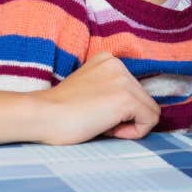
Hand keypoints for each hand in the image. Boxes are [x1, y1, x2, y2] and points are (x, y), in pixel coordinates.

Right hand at [31, 51, 160, 143]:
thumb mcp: (90, 88)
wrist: (41, 116)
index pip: (132, 89)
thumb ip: (110, 89)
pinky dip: (133, 132)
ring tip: (99, 123)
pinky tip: (108, 129)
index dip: (118, 109)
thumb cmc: (59, 111)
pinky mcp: (126, 98)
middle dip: (124, 116)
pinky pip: (150, 120)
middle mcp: (120, 64)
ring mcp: (124, 80)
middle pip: (142, 98)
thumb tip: (134, 109)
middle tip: (97, 121)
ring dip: (127, 124)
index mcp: (108, 59)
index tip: (95, 113)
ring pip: (149, 110)